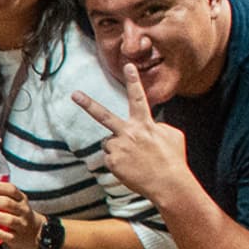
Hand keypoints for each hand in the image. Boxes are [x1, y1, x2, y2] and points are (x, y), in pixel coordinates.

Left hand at [0, 181, 42, 248]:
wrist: (36, 232)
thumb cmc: (19, 214)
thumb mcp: (17, 202)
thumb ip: (2, 196)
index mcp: (22, 199)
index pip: (11, 190)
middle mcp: (23, 211)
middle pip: (7, 203)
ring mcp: (21, 225)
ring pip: (8, 219)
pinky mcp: (17, 238)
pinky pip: (6, 235)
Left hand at [71, 65, 191, 208]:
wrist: (168, 184)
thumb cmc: (173, 159)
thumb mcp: (173, 135)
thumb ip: (158, 126)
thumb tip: (151, 126)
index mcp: (145, 124)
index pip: (138, 98)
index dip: (133, 80)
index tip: (128, 65)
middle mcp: (128, 133)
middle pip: (104, 116)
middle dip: (88, 104)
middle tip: (74, 93)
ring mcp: (118, 148)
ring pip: (111, 143)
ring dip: (119, 149)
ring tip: (135, 159)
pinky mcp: (112, 162)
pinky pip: (110, 158)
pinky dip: (118, 163)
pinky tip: (131, 168)